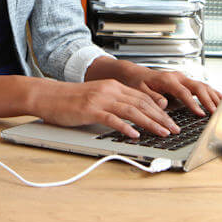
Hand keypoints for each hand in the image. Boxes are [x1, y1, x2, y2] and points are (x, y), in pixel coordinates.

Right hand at [28, 78, 177, 138]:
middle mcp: (109, 90)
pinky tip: (134, 135)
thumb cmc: (70, 100)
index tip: (171, 121)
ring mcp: (100, 99)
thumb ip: (114, 103)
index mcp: (113, 86)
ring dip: (150, 123)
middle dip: (161, 117)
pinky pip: (112, 118)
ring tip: (162, 133)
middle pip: (142, 103)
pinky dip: (125, 127)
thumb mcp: (97, 96)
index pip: (143, 97)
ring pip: (132, 110)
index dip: (160, 110)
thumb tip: (133, 117)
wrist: (48, 95)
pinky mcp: (90, 110)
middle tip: (173, 129)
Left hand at [119, 64, 221, 121]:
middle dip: (208, 100)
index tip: (200, 113)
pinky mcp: (186, 82)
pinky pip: (202, 87)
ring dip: (214, 97)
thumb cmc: (138, 82)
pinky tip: (220, 100)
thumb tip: (163, 104)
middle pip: (198, 87)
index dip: (193, 103)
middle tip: (216, 113)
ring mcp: (183, 78)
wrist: (135, 74)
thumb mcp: (140, 90)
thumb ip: (152, 97)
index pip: (183, 92)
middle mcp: (177, 77)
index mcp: (167, 79)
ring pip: (203, 86)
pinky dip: (212, 93)